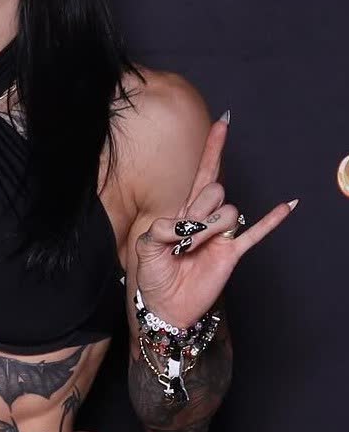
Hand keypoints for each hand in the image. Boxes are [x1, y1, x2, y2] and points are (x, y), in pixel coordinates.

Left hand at [135, 113, 297, 328]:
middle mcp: (206, 219)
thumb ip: (158, 230)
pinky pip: (255, 233)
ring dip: (209, 229)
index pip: (202, 174)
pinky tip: (287, 206)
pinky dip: (271, 221)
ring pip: (229, 212)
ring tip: (191, 249)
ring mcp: (220, 236)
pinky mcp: (231, 253)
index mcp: (185, 212)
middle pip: (215, 191)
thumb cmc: (154, 277)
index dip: (212, 150)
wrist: (166, 307)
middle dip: (198, 212)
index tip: (222, 124)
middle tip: (181, 239)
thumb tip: (179, 225)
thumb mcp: (146, 249)